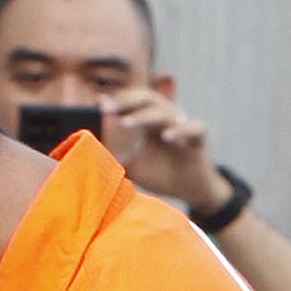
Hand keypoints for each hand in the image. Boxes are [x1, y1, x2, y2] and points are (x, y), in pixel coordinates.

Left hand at [99, 79, 219, 212]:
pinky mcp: (199, 140)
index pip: (133, 102)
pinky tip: (166, 137)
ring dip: (145, 115)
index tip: (100, 106)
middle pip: (147, 98)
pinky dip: (180, 131)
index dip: (118, 102)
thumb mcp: (133, 165)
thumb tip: (90, 153)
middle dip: (127, 101)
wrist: (190, 192)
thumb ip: (116, 155)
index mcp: (150, 120)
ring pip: (165, 112)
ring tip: (126, 122)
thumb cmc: (163, 175)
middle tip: (109, 109)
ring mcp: (183, 126)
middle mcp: (167, 117)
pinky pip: (194, 128)